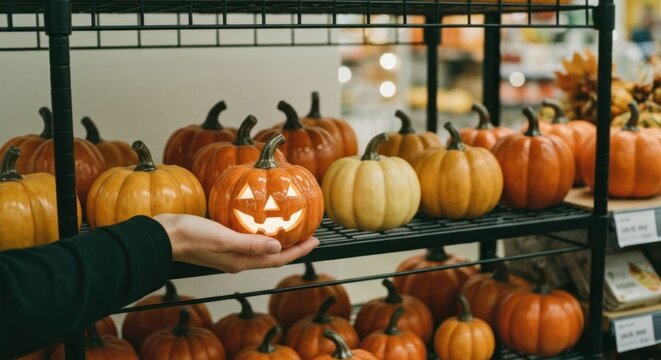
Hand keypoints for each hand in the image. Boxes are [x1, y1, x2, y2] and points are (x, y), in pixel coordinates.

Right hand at [153, 214, 319, 272]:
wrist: (164, 236)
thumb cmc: (191, 236)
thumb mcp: (223, 239)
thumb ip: (250, 245)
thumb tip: (279, 248)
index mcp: (240, 262)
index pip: (277, 259)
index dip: (298, 251)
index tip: (316, 240)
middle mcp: (237, 260)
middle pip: (272, 256)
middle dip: (292, 247)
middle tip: (308, 234)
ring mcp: (229, 252)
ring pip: (261, 248)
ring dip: (278, 240)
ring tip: (290, 227)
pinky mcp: (221, 242)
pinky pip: (248, 239)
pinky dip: (260, 233)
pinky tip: (261, 221)